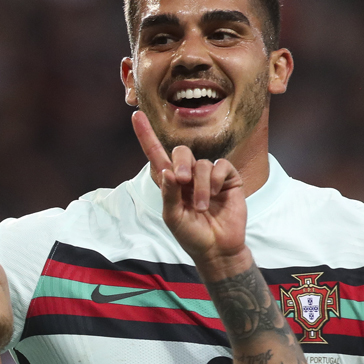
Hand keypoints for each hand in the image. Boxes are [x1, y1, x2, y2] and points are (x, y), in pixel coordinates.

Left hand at [131, 111, 246, 268]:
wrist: (217, 248)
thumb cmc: (192, 235)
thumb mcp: (173, 217)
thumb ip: (168, 194)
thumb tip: (167, 171)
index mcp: (170, 183)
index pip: (156, 155)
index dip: (146, 135)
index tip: (135, 115)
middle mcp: (188, 175)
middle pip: (180, 152)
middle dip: (180, 163)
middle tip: (182, 181)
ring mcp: (208, 175)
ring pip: (201, 163)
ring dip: (199, 185)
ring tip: (201, 206)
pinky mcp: (227, 178)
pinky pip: (219, 166)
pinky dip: (214, 179)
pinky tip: (215, 194)